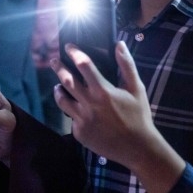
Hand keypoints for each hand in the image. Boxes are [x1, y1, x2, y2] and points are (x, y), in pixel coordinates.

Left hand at [52, 42, 184, 192]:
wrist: (138, 148)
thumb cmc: (138, 116)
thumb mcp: (136, 89)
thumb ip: (127, 65)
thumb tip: (119, 44)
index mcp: (102, 91)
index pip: (83, 65)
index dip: (74, 53)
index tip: (68, 46)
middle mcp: (88, 104)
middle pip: (66, 80)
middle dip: (58, 68)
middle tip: (53, 61)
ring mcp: (81, 119)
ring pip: (62, 100)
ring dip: (58, 90)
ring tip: (58, 86)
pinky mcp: (79, 132)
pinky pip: (71, 118)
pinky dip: (73, 111)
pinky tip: (78, 109)